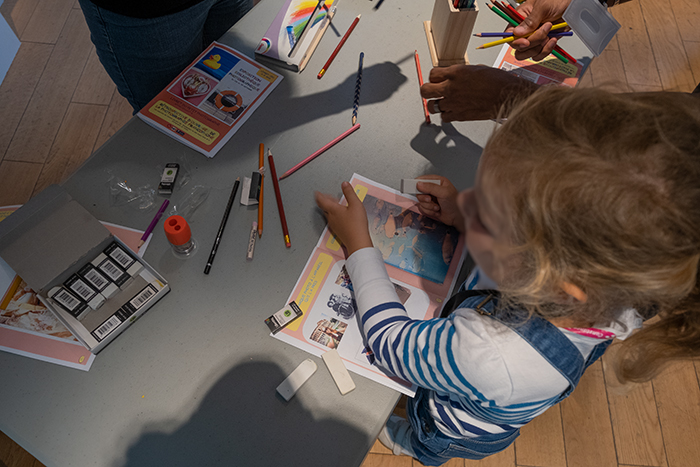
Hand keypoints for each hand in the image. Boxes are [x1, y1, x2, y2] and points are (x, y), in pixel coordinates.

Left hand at [315, 182, 372, 254]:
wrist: (358, 241)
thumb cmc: (357, 224)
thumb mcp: (355, 204)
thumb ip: (349, 193)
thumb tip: (344, 184)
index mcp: (333, 210)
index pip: (321, 200)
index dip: (318, 195)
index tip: (316, 192)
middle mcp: (331, 217)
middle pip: (324, 207)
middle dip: (324, 200)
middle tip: (326, 196)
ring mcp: (334, 225)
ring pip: (328, 214)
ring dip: (329, 207)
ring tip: (334, 204)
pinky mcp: (338, 230)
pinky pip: (332, 220)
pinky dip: (333, 214)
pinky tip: (340, 215)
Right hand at [414, 176, 464, 232]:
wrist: (457, 217)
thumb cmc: (454, 203)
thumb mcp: (443, 192)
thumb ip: (431, 187)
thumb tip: (418, 184)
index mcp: (438, 181)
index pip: (423, 179)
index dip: (417, 183)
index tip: (414, 187)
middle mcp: (433, 189)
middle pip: (419, 191)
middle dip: (424, 198)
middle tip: (430, 200)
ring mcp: (431, 198)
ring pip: (420, 201)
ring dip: (428, 206)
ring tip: (437, 207)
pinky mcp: (429, 206)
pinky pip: (422, 208)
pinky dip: (429, 211)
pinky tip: (437, 211)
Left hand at [420, 65, 538, 120]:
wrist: (507, 95)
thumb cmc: (497, 81)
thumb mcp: (476, 69)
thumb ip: (460, 73)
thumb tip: (453, 76)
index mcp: (456, 72)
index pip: (432, 74)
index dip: (435, 77)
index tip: (438, 79)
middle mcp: (451, 87)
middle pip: (425, 90)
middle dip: (427, 90)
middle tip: (432, 91)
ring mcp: (453, 103)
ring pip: (431, 106)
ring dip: (436, 104)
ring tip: (443, 102)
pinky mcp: (459, 115)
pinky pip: (444, 117)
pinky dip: (447, 115)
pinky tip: (453, 111)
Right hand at [510, 0, 571, 60]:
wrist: (574, 5)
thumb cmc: (558, 0)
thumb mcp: (542, 7)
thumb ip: (529, 21)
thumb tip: (516, 33)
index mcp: (520, 18)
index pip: (509, 35)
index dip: (515, 41)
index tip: (525, 42)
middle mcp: (525, 30)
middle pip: (519, 47)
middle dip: (532, 43)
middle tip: (544, 33)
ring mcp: (535, 38)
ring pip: (528, 53)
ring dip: (540, 47)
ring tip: (549, 35)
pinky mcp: (544, 43)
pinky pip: (539, 55)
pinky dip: (546, 50)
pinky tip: (553, 39)